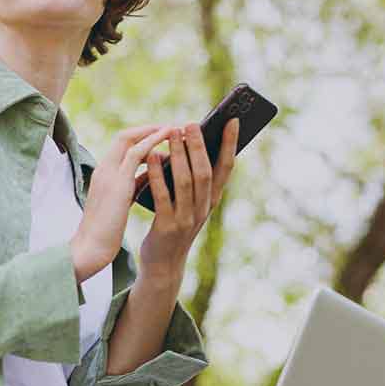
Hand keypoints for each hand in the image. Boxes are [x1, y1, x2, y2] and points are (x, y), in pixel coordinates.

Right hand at [70, 124, 177, 282]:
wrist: (90, 248)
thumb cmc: (105, 231)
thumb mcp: (119, 202)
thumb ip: (131, 185)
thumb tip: (149, 175)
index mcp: (104, 173)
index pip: (122, 145)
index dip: (142, 137)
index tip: (162, 136)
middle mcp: (105, 168)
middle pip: (125, 135)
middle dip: (149, 128)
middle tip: (173, 127)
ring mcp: (109, 172)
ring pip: (130, 138)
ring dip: (154, 131)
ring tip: (175, 129)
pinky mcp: (117, 182)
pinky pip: (137, 153)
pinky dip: (153, 142)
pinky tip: (168, 141)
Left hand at [138, 118, 239, 280]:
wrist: (163, 264)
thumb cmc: (175, 225)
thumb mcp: (190, 202)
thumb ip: (193, 179)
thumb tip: (188, 141)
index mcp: (211, 200)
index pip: (226, 168)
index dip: (230, 145)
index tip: (233, 120)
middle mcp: (203, 209)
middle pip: (204, 172)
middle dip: (199, 145)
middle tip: (191, 123)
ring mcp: (186, 219)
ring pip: (186, 182)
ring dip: (178, 155)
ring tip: (172, 133)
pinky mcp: (167, 227)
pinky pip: (162, 196)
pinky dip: (157, 175)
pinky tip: (151, 157)